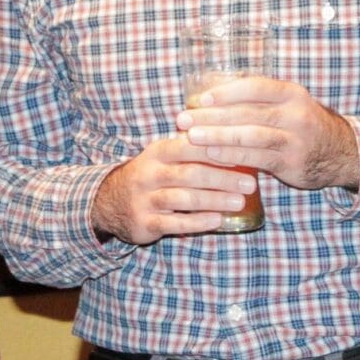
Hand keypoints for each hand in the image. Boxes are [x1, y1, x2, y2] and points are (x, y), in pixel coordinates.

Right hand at [90, 135, 256, 245]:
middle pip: (190, 173)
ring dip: (215, 200)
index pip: (188, 146)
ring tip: (239, 202)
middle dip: (223, 178)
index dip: (215, 150)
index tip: (242, 155)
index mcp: (158, 152)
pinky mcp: (145, 222)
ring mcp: (145, 199)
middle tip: (250, 184)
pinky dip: (197, 222)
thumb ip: (191, 147)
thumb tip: (231, 136)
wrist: (109, 201)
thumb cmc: (151, 175)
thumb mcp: (163, 156)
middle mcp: (149, 173)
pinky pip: (174, 223)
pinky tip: (217, 220)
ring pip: (184, 198)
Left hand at [176, 76, 359, 191]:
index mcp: (291, 93)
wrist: (340, 152)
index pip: (254, 87)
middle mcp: (294, 113)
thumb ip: (258, 100)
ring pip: (250, 136)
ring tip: (191, 137)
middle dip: (211, 116)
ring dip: (217, 136)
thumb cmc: (301, 124)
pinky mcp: (290, 162)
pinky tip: (211, 155)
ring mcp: (294, 139)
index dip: (225, 92)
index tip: (199, 98)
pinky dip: (231, 157)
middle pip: (247, 112)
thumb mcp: (288, 104)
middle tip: (183, 119)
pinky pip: (255, 159)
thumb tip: (210, 97)